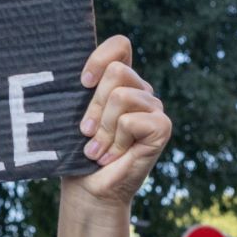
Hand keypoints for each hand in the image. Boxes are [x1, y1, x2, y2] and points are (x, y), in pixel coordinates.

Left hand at [68, 36, 170, 207]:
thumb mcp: (74, 115)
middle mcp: (140, 90)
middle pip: (116, 73)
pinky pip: (131, 120)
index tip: (83, 83)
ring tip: (98, 150)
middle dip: (94, 107)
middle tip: (86, 134)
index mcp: (120, 82)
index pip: (120, 46)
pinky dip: (117, 141)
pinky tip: (114, 156)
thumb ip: (80, 90)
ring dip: (103, 129)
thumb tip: (78, 74)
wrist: (88, 191)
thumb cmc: (77, 153)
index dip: (100, 57)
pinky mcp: (162, 127)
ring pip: (121, 97)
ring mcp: (154, 108)